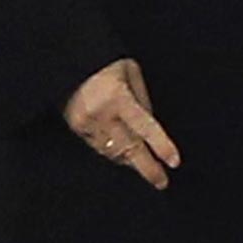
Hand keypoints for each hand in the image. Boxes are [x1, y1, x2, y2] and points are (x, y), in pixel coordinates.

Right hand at [64, 58, 180, 189]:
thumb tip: (151, 129)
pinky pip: (98, 147)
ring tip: (145, 167)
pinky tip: (123, 155)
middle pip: (129, 149)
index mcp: (119, 98)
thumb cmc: (106, 62)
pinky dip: (113, 152)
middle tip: (161, 182)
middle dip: (147, 168)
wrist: (68, 60)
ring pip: (113, 152)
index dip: (161, 146)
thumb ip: (143, 101)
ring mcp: (86, 124)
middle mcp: (102, 114)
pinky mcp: (75, 128)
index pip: (146, 128)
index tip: (174, 162)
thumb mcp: (132, 73)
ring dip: (130, 161)